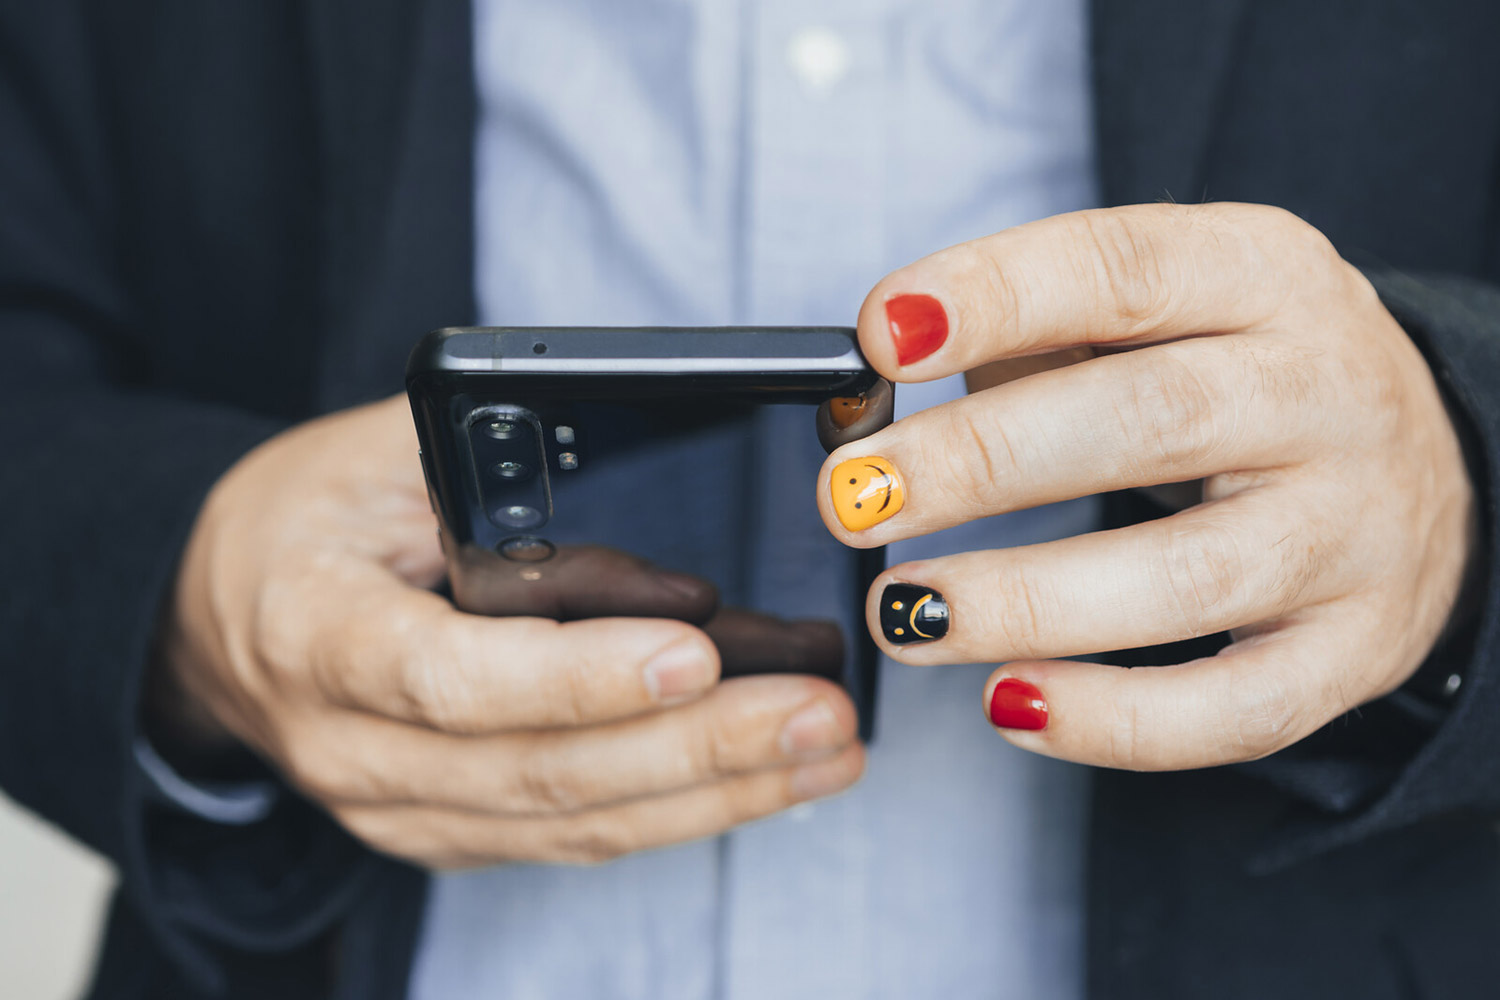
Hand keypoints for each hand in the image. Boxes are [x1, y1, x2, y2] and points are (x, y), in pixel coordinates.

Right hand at [154, 397, 861, 867]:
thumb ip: (493, 480)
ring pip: (570, 824)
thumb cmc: (303, 520)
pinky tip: (762, 782)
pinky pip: (567, 837)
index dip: (579, 677)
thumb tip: (653, 522)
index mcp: (318, 633)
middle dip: (697, 750)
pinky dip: (675, 813)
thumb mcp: (372, 458)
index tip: (698, 653)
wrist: (215, 616)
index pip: (454, 678)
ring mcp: (397, 807)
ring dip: (713, 796)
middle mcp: (352, 747)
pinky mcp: (443, 829)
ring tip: (826, 753)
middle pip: (539, 772)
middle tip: (818, 715)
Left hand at [819, 203, 1476, 769]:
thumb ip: (1027, 334)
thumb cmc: (1234, 376)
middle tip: (852, 497)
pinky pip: (1234, 709)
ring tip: (901, 611)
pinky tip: (1007, 701)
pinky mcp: (1352, 649)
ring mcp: (1351, 530)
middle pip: (1147, 420)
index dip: (992, 296)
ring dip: (1022, 601)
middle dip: (979, 463)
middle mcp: (1323, 393)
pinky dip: (1111, 720)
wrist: (1422, 469)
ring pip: (1187, 578)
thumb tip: (874, 399)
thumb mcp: (1160, 309)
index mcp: (1263, 274)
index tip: (879, 335)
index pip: (1121, 267)